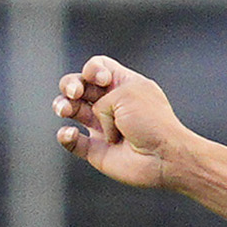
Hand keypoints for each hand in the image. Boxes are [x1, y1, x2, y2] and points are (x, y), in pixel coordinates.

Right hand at [53, 55, 188, 188]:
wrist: (164, 157)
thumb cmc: (152, 122)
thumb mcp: (128, 92)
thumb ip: (100, 97)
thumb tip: (92, 118)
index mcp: (122, 86)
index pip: (97, 68)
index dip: (92, 69)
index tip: (102, 80)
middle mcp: (110, 104)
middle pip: (77, 85)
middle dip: (70, 85)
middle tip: (75, 93)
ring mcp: (101, 127)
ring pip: (70, 110)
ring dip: (62, 105)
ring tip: (65, 110)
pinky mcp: (96, 150)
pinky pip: (71, 141)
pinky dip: (65, 136)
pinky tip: (70, 133)